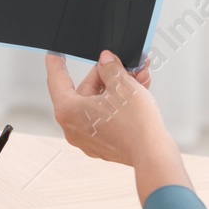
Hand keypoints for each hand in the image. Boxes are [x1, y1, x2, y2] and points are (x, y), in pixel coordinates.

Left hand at [44, 50, 164, 166]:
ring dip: (118, 88)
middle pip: (85, 90)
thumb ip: (110, 68)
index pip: (57, 79)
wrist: (153, 154)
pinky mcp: (103, 144)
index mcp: (68, 110)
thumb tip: (106, 61)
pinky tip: (137, 93)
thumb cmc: (135, 125)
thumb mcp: (122, 84)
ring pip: (99, 103)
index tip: (55, 53)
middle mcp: (73, 127)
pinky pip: (106, 117)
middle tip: (123, 65)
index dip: (57, 62)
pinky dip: (119, 104)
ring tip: (138, 77)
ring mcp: (87, 138)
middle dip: (106, 75)